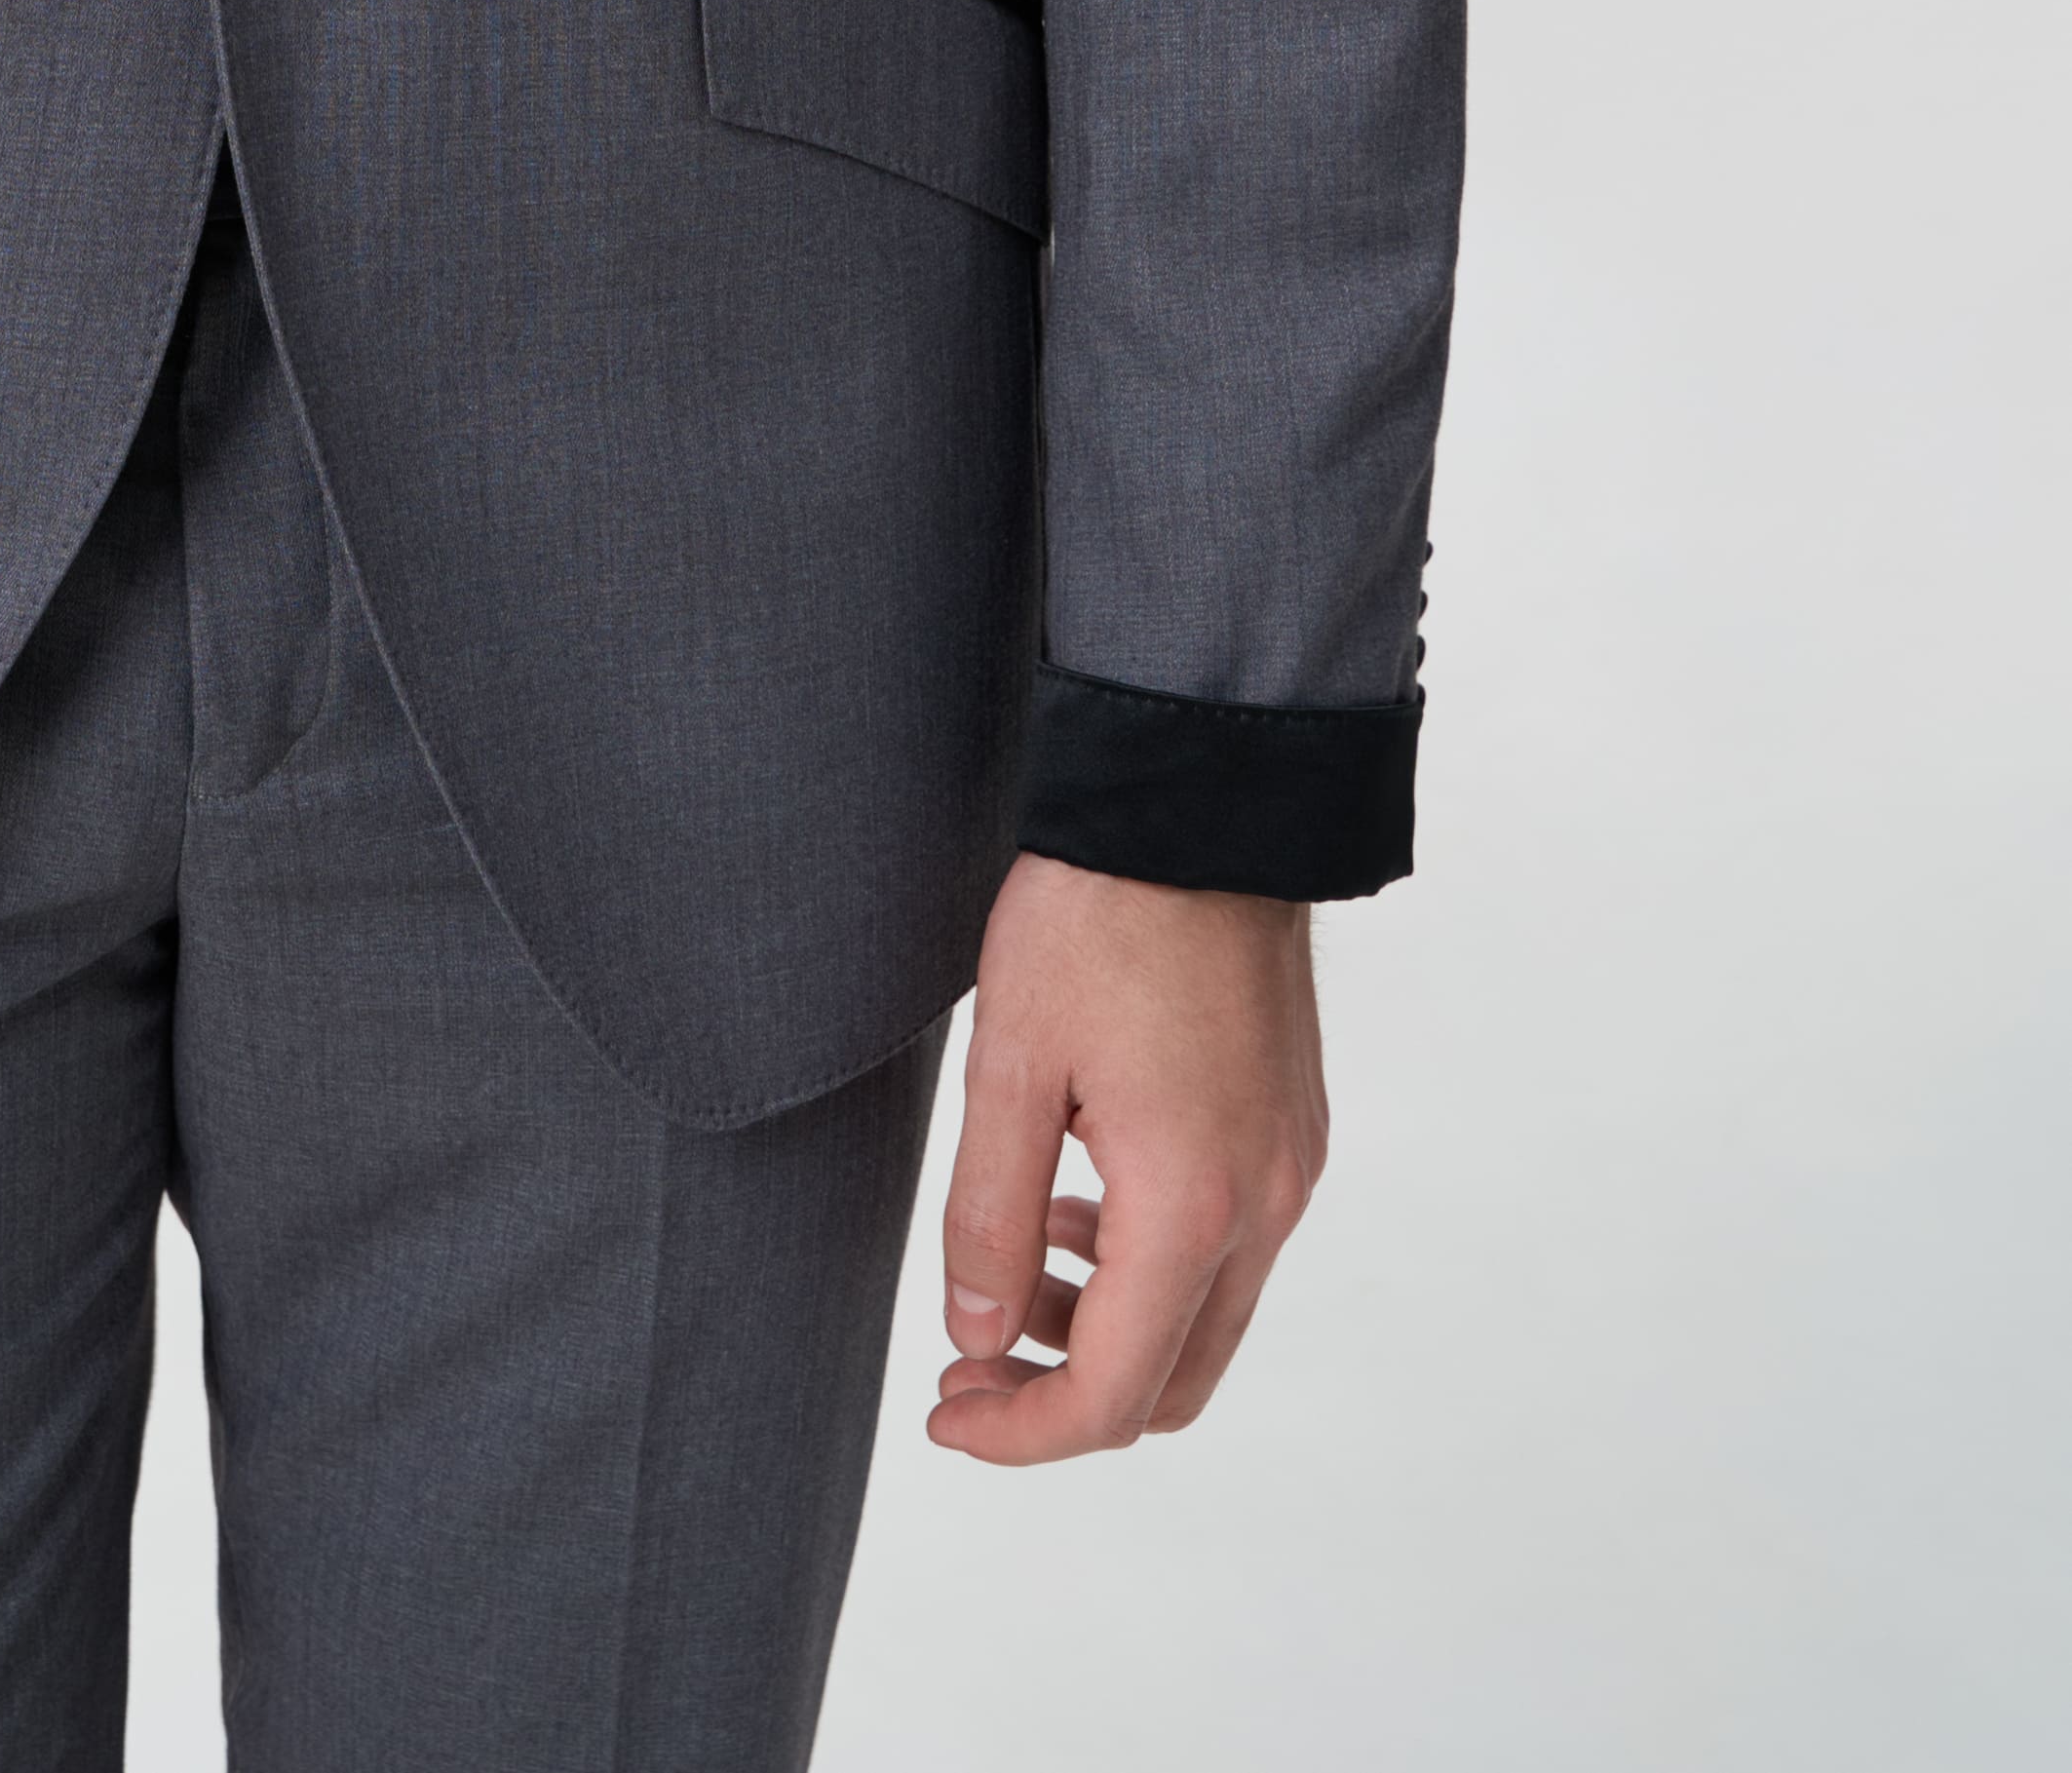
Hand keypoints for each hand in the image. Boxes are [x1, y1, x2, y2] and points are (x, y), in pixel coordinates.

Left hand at [927, 851, 1327, 1462]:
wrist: (1200, 805)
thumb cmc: (1097, 918)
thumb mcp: (1008, 1063)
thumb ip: (990, 1215)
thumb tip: (976, 1333)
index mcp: (1189, 1207)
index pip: (1112, 1395)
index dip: (1020, 1432)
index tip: (945, 1412)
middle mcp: (1261, 1208)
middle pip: (1172, 1385)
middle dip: (1065, 1395)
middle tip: (970, 1356)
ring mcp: (1289, 1171)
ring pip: (1205, 1321)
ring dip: (1110, 1330)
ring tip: (1015, 1272)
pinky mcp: (1293, 1131)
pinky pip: (1231, 1251)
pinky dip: (1154, 1267)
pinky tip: (1081, 1204)